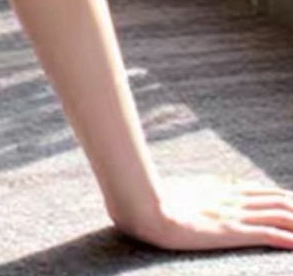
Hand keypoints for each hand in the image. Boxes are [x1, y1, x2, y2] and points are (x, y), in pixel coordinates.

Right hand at [110, 173, 292, 252]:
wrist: (147, 208)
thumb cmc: (155, 200)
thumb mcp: (177, 190)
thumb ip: (192, 190)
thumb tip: (194, 188)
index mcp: (219, 188)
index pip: (259, 192)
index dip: (280, 196)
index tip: (292, 200)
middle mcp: (231, 198)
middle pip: (274, 201)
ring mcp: (233, 215)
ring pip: (276, 215)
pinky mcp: (231, 232)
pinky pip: (266, 235)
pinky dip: (285, 239)